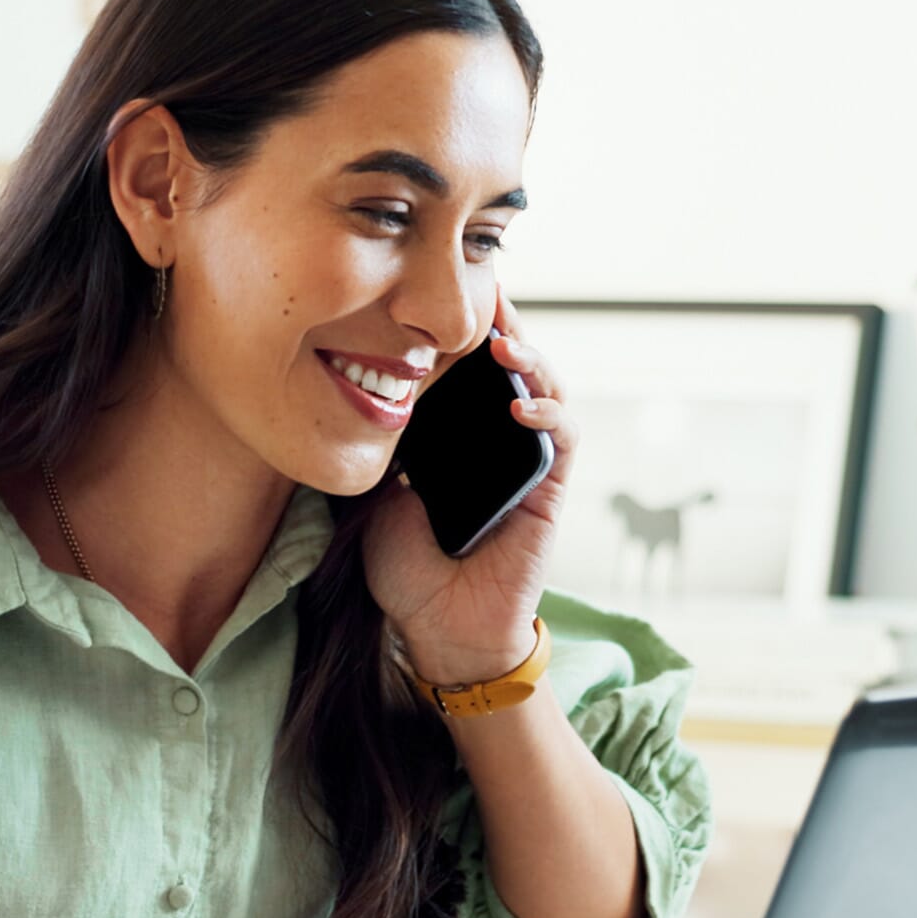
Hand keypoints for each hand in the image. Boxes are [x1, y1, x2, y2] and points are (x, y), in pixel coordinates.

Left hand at [360, 279, 576, 685]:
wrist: (438, 630)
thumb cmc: (406, 569)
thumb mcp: (375, 495)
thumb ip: (377, 449)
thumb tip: (354, 395)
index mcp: (454, 438)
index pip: (462, 371)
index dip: (455, 332)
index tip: (432, 291)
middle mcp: (495, 441)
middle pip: (507, 368)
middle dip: (498, 325)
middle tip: (481, 287)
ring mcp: (527, 461)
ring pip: (544, 388)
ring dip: (527, 358)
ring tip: (501, 337)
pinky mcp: (551, 489)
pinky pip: (561, 438)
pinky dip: (546, 413)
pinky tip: (518, 402)